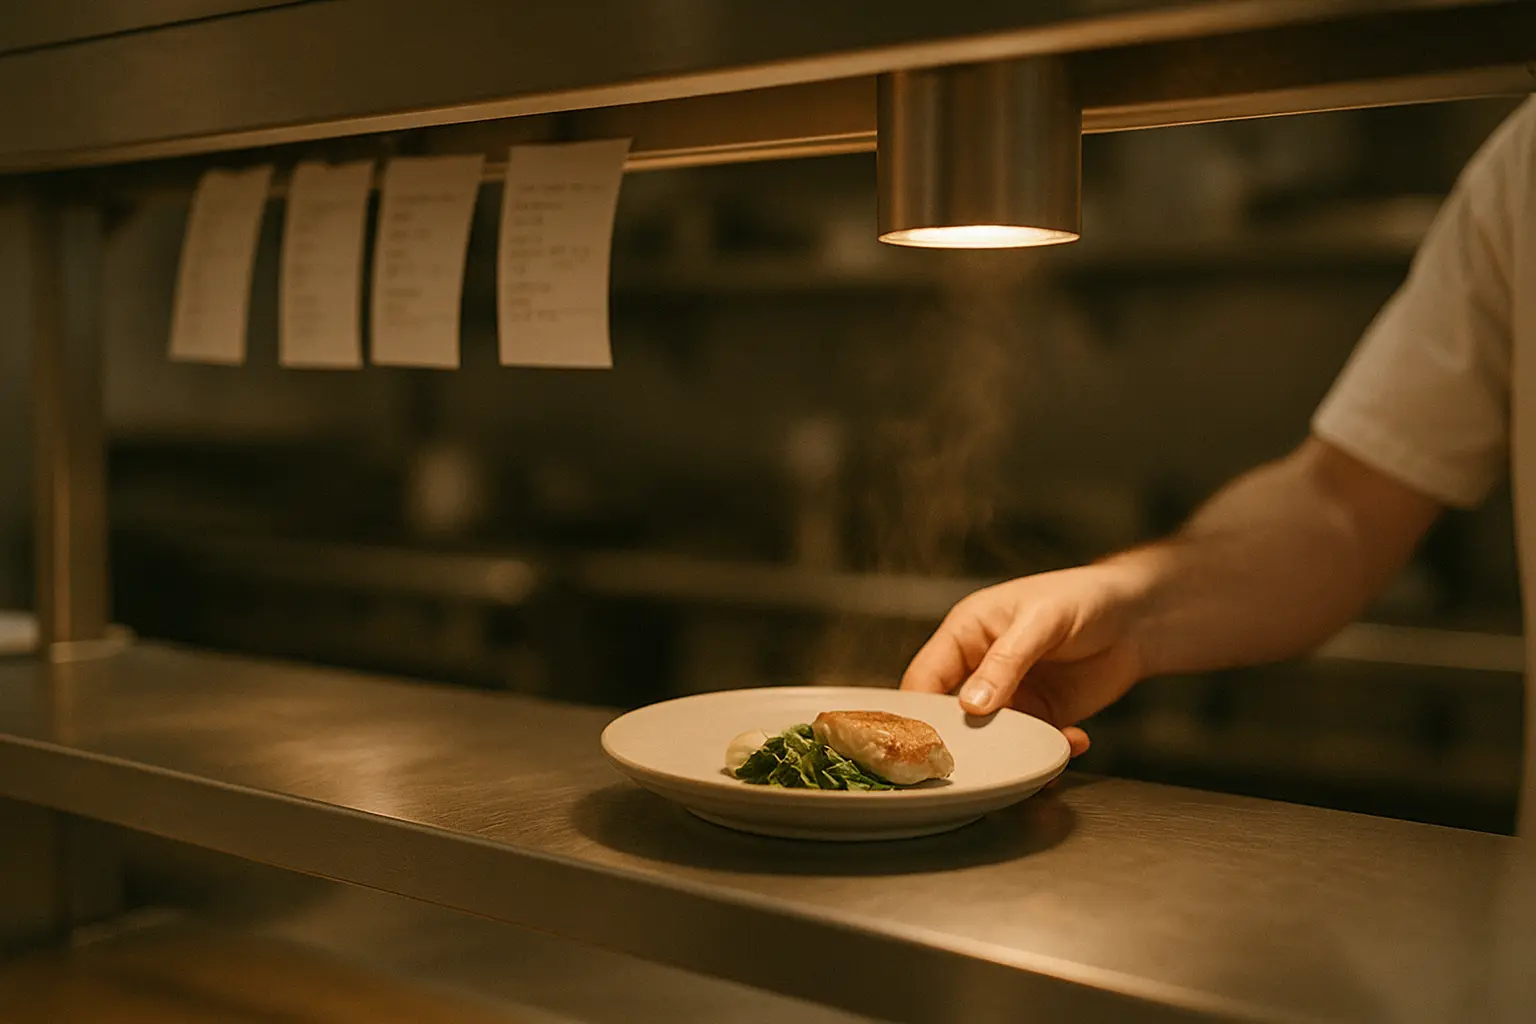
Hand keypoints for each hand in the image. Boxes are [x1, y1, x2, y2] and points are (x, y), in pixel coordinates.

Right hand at [900, 563, 1150, 757]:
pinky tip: (1074, 740)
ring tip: (1035, 752)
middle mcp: (980, 666)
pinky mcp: (1041, 715)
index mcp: (966, 633)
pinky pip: (1030, 743)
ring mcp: (1010, 695)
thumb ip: (1005, 662)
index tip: (930, 740)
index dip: (921, 709)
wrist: (1138, 618)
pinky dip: (1049, 750)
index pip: (925, 677)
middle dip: (964, 739)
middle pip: (951, 714)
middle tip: (982, 758)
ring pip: (991, 736)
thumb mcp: (1040, 621)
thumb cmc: (1084, 598)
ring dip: (1012, 749)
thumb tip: (970, 705)